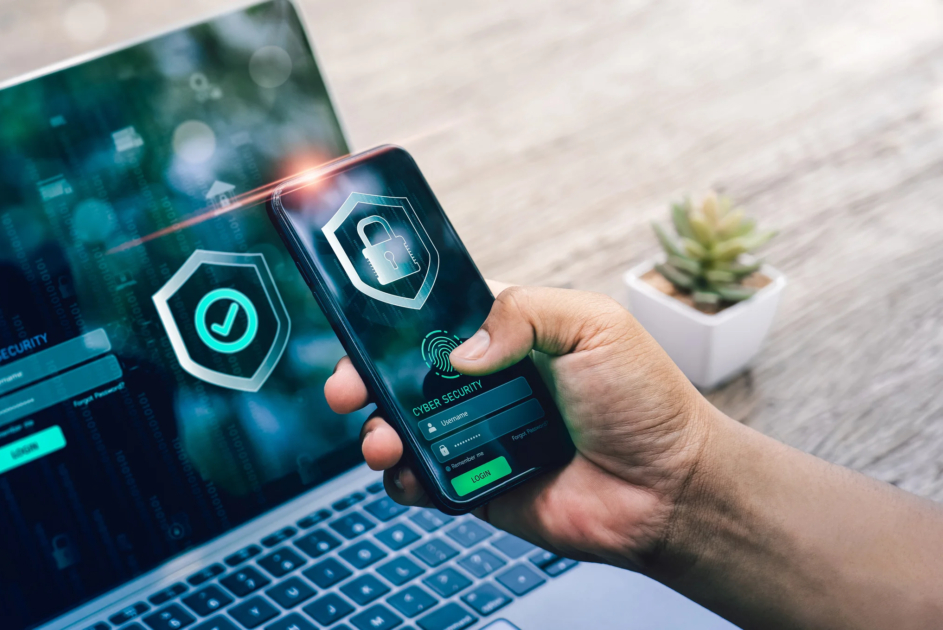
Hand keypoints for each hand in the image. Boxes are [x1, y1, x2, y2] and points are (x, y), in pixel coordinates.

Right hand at [325, 285, 715, 570]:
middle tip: (345, 388)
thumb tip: (459, 354)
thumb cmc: (642, 400)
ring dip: (378, 430)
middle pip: (404, 374)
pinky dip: (404, 478)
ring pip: (402, 427)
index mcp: (508, 335)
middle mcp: (484, 384)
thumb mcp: (593, 324)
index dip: (393, 321)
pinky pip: (421, 481)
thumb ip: (524, 312)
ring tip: (383, 438)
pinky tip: (410, 472)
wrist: (668, 487)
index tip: (359, 322)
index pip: (436, 319)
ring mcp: (476, 434)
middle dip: (363, 376)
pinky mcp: (475, 485)